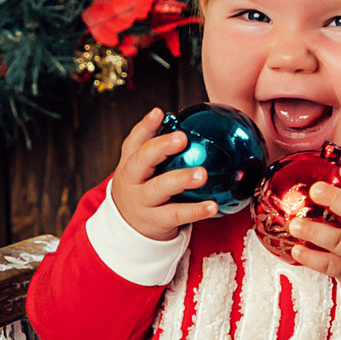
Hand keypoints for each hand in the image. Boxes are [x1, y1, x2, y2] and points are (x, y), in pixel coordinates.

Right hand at [110, 108, 224, 241]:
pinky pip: (177, 215)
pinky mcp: (156, 221)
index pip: (134, 141)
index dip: (145, 126)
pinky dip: (195, 211)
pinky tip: (212, 206)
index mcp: (130, 163)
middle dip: (161, 147)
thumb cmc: (141, 189)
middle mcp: (132, 181)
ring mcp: (142, 202)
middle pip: (142, 161)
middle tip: (182, 138)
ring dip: (181, 179)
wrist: (128, 226)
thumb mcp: (141, 169)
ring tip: (202, 174)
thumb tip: (188, 124)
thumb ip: (159, 148)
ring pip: (159, 188)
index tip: (159, 113)